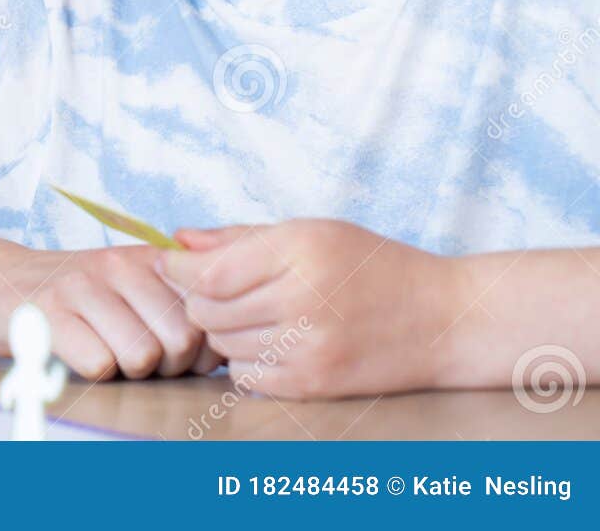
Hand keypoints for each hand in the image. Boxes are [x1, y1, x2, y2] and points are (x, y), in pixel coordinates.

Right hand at [0, 244, 224, 380]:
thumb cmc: (78, 298)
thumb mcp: (132, 285)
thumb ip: (178, 305)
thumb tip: (226, 347)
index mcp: (150, 257)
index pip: (207, 313)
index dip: (200, 349)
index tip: (175, 351)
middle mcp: (120, 264)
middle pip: (181, 341)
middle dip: (167, 366)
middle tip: (137, 359)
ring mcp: (83, 286)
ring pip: (142, 356)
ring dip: (128, 371)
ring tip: (106, 353)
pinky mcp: (48, 313)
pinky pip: (98, 364)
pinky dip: (92, 371)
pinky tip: (76, 354)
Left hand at [159, 220, 463, 398]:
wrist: (443, 320)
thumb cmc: (372, 266)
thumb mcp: (310, 231)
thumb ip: (240, 237)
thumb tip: (179, 240)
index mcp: (299, 251)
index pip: (208, 272)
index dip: (178, 269)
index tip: (171, 263)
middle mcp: (302, 300)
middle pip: (206, 311)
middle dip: (198, 300)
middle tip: (213, 290)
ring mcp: (309, 348)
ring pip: (222, 344)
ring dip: (223, 331)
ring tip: (250, 313)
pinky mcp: (314, 384)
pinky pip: (246, 376)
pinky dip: (245, 360)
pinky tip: (269, 341)